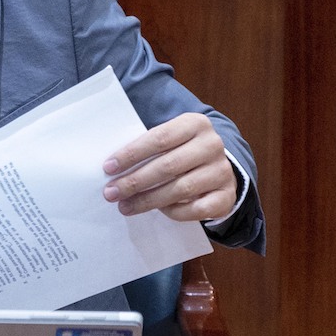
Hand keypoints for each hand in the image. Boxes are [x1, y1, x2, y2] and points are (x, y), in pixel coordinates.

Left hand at [101, 113, 235, 222]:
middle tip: (111, 193)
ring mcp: (222, 171)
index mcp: (195, 123)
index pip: (159, 138)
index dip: (131, 154)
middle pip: (167, 166)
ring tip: (126, 206)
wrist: (217, 167)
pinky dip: (175, 212)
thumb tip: (113, 168)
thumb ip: (147, 147)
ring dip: (148, 200)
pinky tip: (159, 211)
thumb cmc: (181, 151)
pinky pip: (196, 209)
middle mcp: (212, 145)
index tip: (108, 168)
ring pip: (180, 189)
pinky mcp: (227, 195)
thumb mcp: (170, 140)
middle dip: (135, 181)